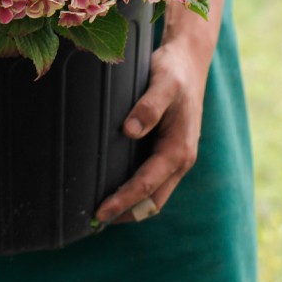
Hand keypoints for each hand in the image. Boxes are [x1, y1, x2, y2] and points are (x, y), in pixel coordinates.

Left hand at [94, 36, 205, 223]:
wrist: (188, 60)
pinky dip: (136, 191)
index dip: (123, 201)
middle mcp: (180, 158)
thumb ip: (149, 106)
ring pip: (154, 194)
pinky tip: (115, 186)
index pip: (148, 185)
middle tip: (93, 221)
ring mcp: (175, 156)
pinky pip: (153, 179)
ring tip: (101, 212)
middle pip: (153, 200)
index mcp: (179, 149)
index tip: (100, 212)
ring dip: (132, 206)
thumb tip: (130, 130)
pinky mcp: (167, 149)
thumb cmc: (173, 71)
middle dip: (126, 213)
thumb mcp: (163, 83)